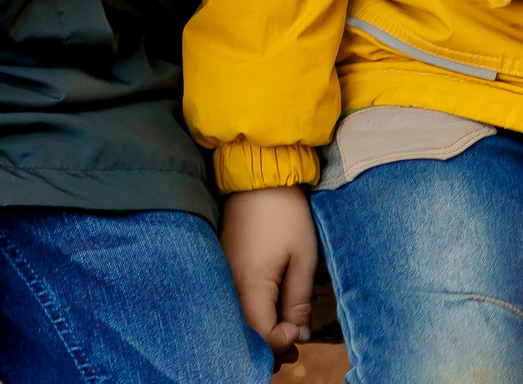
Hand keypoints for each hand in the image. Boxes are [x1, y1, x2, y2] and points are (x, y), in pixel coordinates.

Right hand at [220, 185, 317, 360]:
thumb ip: (299, 301)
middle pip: (243, 331)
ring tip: (284, 328)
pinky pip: (231, 299)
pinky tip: (267, 309)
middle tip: (294, 339)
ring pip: (235, 317)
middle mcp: (228, 282)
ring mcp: (220, 272)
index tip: (300, 331)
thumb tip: (300, 334)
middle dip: (269, 345)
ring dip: (258, 330)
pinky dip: (248, 312)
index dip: (283, 341)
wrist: (255, 177)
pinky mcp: (220, 263)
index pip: (261, 334)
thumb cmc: (284, 215)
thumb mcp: (302, 258)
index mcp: (249, 283)